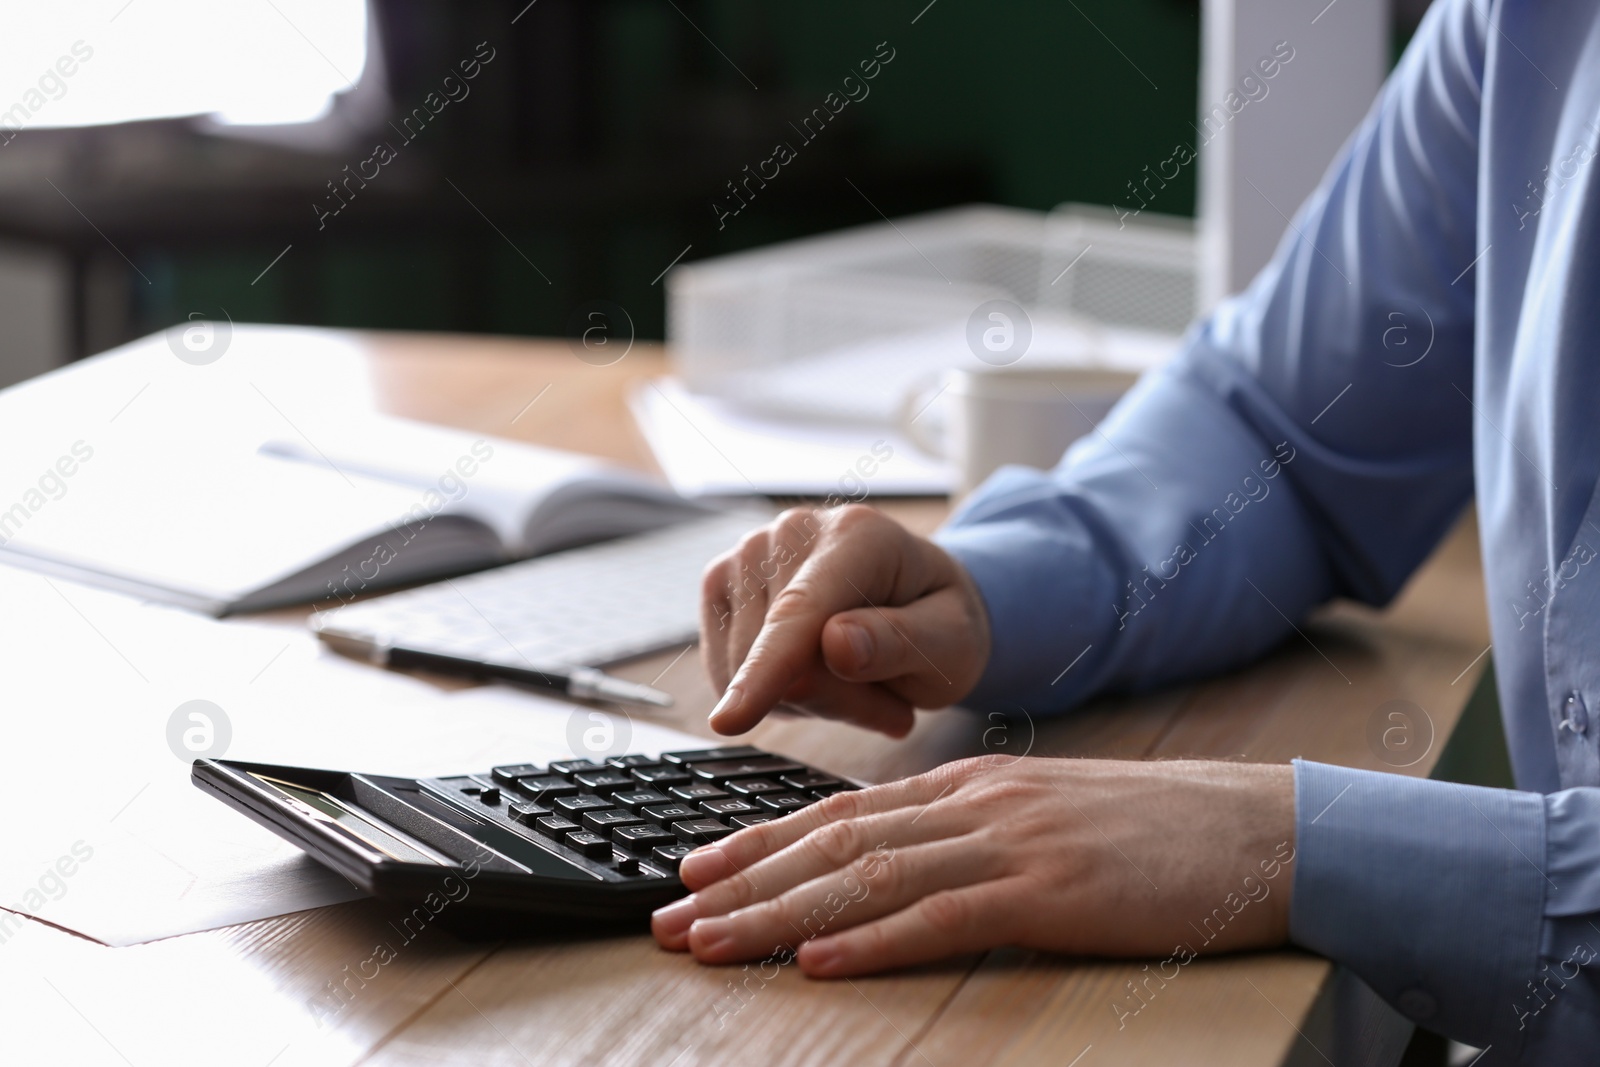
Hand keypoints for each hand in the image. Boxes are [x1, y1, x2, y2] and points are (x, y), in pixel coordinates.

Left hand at [651, 756, 1295, 977]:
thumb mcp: (1045, 819)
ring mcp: (1011, 842)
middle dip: (745, 882)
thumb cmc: (1153, 834)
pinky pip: (945, 917)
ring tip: (715, 941)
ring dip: (781, 913)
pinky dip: (873, 940)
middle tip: (672, 916)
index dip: (762, 843)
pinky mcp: (1051, 890)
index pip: (843, 815)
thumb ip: (971, 836)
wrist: (1259, 829)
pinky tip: (821, 958)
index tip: (698, 870)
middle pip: (836, 844)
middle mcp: (975, 804)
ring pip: (869, 877)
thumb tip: (898, 872)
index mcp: (970, 786)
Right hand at [699, 505, 990, 736]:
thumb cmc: (939, 623)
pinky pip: (724, 671)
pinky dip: (771, 693)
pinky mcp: (719, 584)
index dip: (767, 669)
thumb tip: (836, 645)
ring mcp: (748, 554)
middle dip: (834, 700)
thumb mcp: (952, 643)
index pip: (802, 612)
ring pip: (743, 669)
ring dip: (804, 700)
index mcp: (858, 535)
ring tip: (857, 682)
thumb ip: (899, 642)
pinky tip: (816, 676)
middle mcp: (792, 531)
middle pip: (777, 655)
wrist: (916, 600)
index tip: (730, 720)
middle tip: (889, 702)